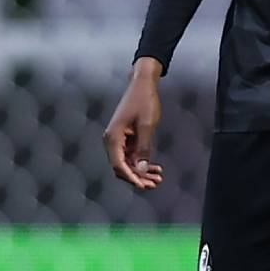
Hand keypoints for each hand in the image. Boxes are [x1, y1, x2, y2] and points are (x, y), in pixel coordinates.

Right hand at [103, 61, 164, 190]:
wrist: (143, 84)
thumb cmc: (144, 101)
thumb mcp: (147, 125)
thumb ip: (143, 148)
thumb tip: (140, 169)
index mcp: (113, 138)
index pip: (119, 165)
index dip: (131, 178)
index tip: (143, 186)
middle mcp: (112, 141)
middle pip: (122, 167)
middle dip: (137, 177)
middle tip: (154, 184)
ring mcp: (119, 140)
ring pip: (128, 163)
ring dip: (141, 172)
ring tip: (157, 179)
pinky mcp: (126, 139)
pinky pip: (132, 156)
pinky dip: (142, 162)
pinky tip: (155, 168)